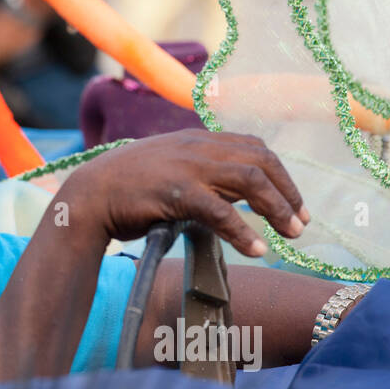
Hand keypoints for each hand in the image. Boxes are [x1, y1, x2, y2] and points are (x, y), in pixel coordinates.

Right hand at [61, 130, 309, 256]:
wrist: (88, 196)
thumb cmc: (127, 190)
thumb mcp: (169, 172)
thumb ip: (200, 177)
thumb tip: (232, 200)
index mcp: (196, 139)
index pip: (253, 147)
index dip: (281, 174)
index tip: (295, 203)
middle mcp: (196, 146)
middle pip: (260, 160)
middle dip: (288, 191)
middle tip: (301, 222)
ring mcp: (187, 166)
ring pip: (249, 179)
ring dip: (277, 208)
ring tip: (291, 234)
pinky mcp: (176, 191)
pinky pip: (220, 210)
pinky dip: (244, 231)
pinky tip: (257, 249)